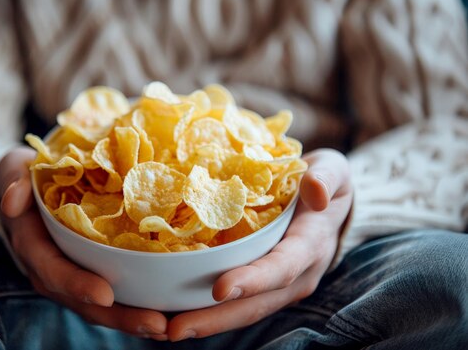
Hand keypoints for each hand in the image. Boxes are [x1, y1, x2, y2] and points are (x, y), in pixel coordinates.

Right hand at [0, 147, 167, 339]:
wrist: (31, 184)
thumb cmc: (29, 173)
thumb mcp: (17, 168)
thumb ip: (16, 182)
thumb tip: (12, 202)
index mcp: (33, 246)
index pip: (53, 270)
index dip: (77, 284)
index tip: (105, 295)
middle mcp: (50, 270)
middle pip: (83, 301)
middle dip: (118, 316)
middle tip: (156, 324)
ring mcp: (70, 276)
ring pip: (99, 307)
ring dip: (132, 320)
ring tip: (167, 326)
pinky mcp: (89, 274)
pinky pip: (112, 296)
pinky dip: (136, 307)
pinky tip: (168, 313)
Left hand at [167, 148, 353, 340]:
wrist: (331, 202)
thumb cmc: (326, 182)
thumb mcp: (333, 170)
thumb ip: (326, 177)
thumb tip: (314, 189)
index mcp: (310, 246)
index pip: (281, 267)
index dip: (253, 280)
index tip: (220, 289)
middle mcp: (296, 275)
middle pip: (255, 304)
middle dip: (216, 318)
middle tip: (175, 329)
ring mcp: (279, 286)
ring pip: (243, 310)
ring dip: (207, 323)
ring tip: (168, 330)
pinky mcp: (264, 285)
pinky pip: (237, 303)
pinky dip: (207, 312)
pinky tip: (174, 316)